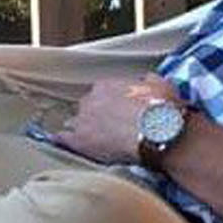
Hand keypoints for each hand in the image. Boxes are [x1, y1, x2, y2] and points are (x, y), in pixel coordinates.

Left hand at [56, 75, 179, 165]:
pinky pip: (63, 138)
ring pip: (76, 122)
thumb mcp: (162, 86)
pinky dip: (62, 140)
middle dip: (98, 116)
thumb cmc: (162, 109)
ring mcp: (82, 119)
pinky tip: (60, 142)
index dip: (111, 104)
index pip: (102, 92)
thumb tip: (147, 80)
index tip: (119, 112)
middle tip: (111, 129)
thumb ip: (150, 81)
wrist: (157, 133)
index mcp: (107, 86)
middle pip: (88, 107)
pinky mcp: (79, 140)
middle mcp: (90, 99)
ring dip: (83, 129)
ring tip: (93, 140)